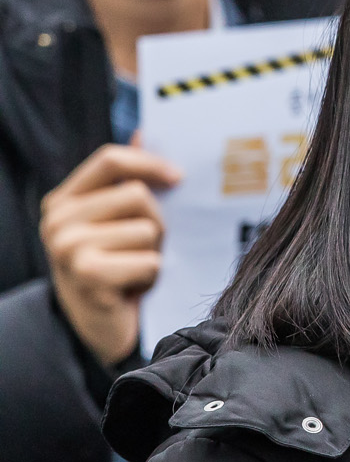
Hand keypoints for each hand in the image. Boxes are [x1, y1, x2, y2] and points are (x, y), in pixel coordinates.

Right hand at [40, 144, 179, 366]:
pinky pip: (149, 260)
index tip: (179, 178)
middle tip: (148, 248)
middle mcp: (57, 220)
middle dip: (157, 222)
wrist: (101, 330)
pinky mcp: (87, 275)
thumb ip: (127, 180)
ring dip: (155, 253)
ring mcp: (67, 248)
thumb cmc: (117, 269)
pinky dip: (153, 275)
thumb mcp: (118, 223)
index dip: (150, 163)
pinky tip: (135, 288)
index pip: (110, 159)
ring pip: (147, 229)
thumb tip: (144, 132)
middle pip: (137, 195)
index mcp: (64, 200)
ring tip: (138, 269)